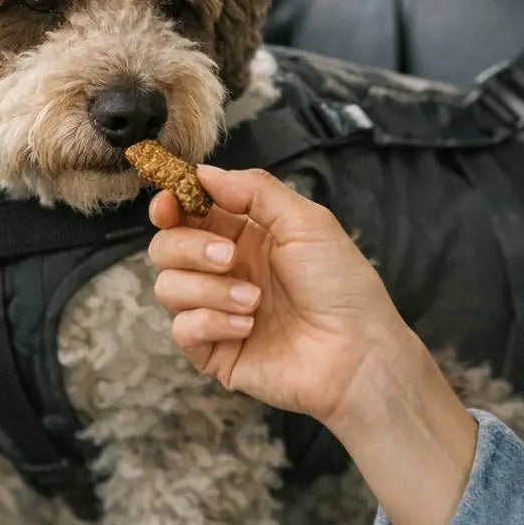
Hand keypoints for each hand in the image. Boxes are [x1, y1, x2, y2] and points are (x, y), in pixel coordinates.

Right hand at [147, 166, 415, 426]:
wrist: (357, 353)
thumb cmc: (341, 284)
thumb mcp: (306, 221)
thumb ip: (254, 191)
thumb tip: (203, 172)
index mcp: (244, 235)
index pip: (187, 213)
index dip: (170, 205)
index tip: (167, 205)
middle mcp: (224, 270)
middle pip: (166, 247)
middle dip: (189, 247)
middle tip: (229, 257)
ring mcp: (216, 311)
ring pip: (167, 287)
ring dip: (209, 290)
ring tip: (254, 301)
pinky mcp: (214, 351)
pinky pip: (182, 330)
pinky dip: (211, 323)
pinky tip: (249, 327)